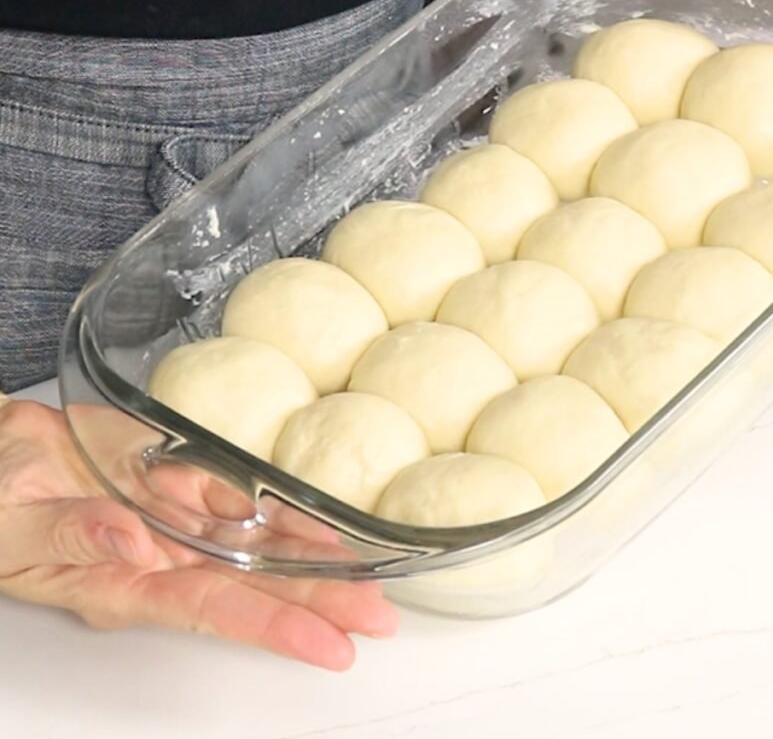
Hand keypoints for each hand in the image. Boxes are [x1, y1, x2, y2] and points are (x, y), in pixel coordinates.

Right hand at [0, 395, 396, 669]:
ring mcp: (175, 523)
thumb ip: (72, 536)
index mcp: (122, 583)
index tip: (328, 646)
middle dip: (319, 604)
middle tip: (378, 620)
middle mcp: (162, 560)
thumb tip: (129, 545)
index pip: (211, 610)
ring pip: (257, 547)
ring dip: (314, 562)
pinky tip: (322, 525)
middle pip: (253, 587)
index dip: (273, 627)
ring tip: (370, 580)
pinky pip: (240, 499)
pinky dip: (283, 512)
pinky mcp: (180, 483)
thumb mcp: (13, 524)